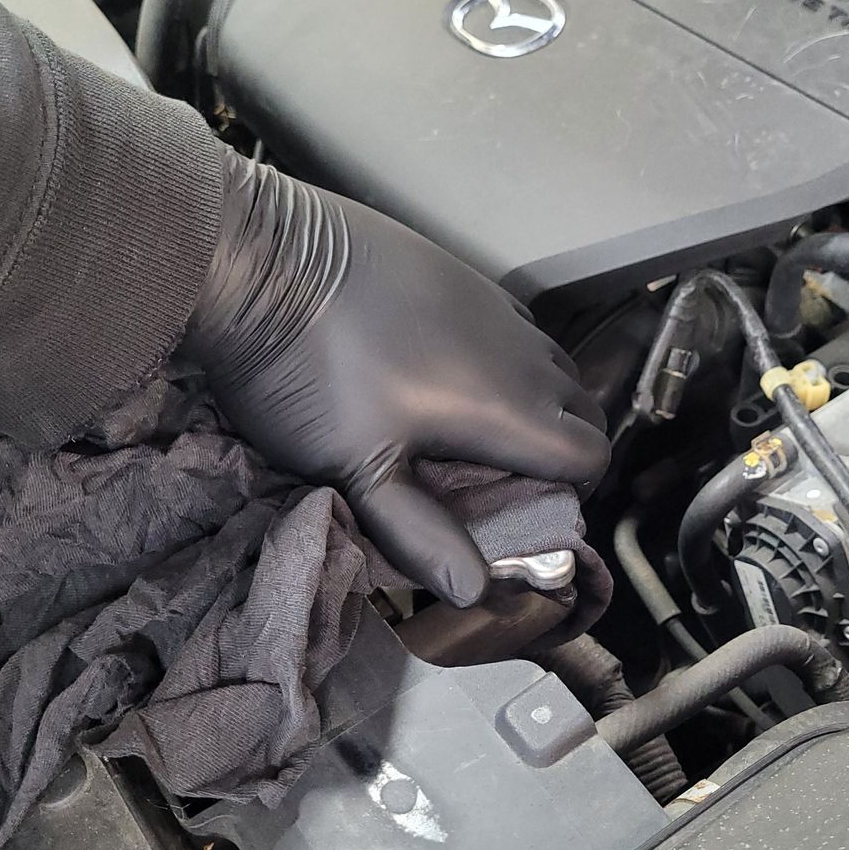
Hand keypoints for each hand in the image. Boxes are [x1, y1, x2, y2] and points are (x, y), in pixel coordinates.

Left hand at [182, 150, 608, 606]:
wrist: (258, 258)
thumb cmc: (306, 372)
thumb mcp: (356, 468)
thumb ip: (420, 533)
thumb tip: (475, 592)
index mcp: (504, 404)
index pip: (590, 453)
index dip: (574, 489)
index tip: (525, 503)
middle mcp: (517, 348)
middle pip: (585, 408)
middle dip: (563, 447)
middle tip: (502, 472)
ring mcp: (492, 303)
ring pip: (554, 362)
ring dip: (539, 400)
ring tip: (475, 423)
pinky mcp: (461, 272)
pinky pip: (517, 324)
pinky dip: (511, 357)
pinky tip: (451, 366)